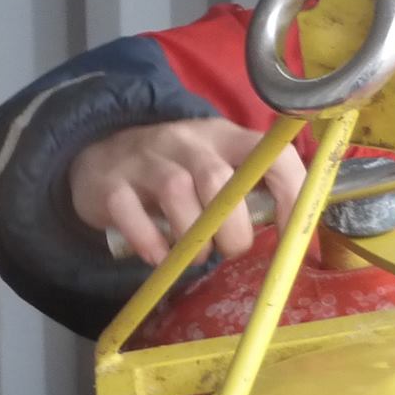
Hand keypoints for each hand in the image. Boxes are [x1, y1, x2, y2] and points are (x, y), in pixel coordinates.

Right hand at [68, 118, 305, 264]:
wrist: (101, 157)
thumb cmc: (176, 172)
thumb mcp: (217, 168)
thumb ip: (250, 192)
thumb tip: (293, 239)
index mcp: (225, 136)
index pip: (273, 155)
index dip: (291, 196)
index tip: (289, 236)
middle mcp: (187, 141)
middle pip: (219, 180)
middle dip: (233, 229)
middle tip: (229, 250)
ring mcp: (146, 158)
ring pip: (176, 192)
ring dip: (193, 239)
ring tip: (196, 256)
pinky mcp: (111, 184)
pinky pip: (132, 214)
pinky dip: (151, 244)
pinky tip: (161, 258)